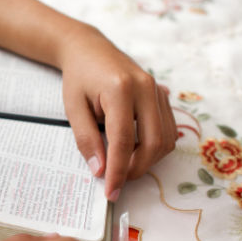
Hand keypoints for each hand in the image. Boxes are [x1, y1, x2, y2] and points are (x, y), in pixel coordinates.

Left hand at [60, 26, 177, 200]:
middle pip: (153, 143)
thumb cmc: (79, 78)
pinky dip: (155, 147)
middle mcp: (146, 88)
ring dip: (147, 160)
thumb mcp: (73, 108)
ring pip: (166, 140)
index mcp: (120, 89)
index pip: (122, 141)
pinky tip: (135, 150)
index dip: (117, 171)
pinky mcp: (162, 95)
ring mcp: (158, 90)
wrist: (89, 49)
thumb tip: (100, 171)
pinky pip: (169, 130)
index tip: (110, 191)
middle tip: (116, 181)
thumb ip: (86, 139)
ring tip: (123, 165)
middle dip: (136, 169)